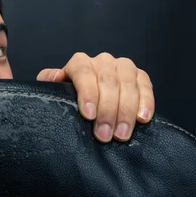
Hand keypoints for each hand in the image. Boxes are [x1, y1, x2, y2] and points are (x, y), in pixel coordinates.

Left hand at [36, 52, 154, 142]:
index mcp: (80, 62)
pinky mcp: (140, 76)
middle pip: (107, 81)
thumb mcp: (57, 91)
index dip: (87, 93)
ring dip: (125, 111)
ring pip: (128, 84)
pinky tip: (142, 119)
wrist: (89, 99)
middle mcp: (102, 61)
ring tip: (121, 135)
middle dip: (107, 110)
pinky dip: (146, 102)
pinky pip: (146, 85)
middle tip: (104, 135)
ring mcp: (122, 66)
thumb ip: (49, 82)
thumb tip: (53, 78)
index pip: (83, 71)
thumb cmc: (71, 98)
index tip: (88, 115)